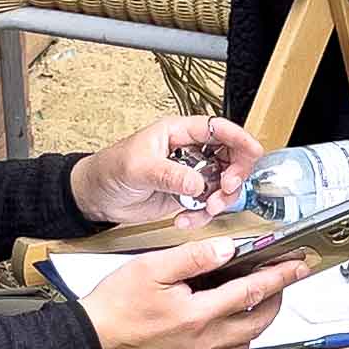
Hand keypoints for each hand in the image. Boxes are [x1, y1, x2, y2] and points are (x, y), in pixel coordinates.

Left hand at [69, 114, 264, 228]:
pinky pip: (207, 205)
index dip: (239, 138)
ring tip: (203, 209)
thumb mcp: (139, 169)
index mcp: (178, 133)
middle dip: (233, 175)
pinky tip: (184, 219)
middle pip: (229, 157)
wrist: (95, 198)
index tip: (253, 151)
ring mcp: (189, 175)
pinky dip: (201, 216)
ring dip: (219, 200)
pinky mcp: (186, 197)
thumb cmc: (109, 170)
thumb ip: (170, 174)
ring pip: (222, 184)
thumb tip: (198, 182)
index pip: (217, 129)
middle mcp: (189, 152)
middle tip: (225, 189)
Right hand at [82, 236, 308, 348]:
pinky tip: (230, 318)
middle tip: (281, 279)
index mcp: (197, 315)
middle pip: (257, 322)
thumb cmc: (114, 306)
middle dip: (276, 299)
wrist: (91, 342)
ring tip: (259, 296)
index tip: (297, 266)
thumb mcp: (151, 268)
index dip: (279, 277)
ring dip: (259, 318)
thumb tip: (228, 249)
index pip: (251, 293)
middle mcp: (203, 342)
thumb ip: (193, 257)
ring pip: (245, 341)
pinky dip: (239, 333)